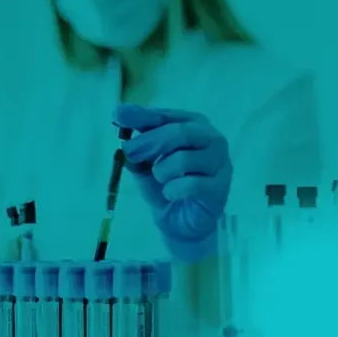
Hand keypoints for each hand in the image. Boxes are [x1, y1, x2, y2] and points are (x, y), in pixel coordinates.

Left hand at [113, 104, 232, 260]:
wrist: (181, 221)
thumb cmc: (165, 185)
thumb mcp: (144, 164)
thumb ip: (136, 146)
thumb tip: (121, 123)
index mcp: (192, 125)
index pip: (165, 116)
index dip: (141, 115)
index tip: (118, 115)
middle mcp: (211, 138)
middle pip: (179, 133)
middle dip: (149, 142)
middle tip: (129, 153)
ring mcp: (220, 163)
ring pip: (183, 159)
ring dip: (162, 172)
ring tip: (162, 180)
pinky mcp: (220, 188)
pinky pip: (191, 185)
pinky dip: (172, 190)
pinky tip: (170, 194)